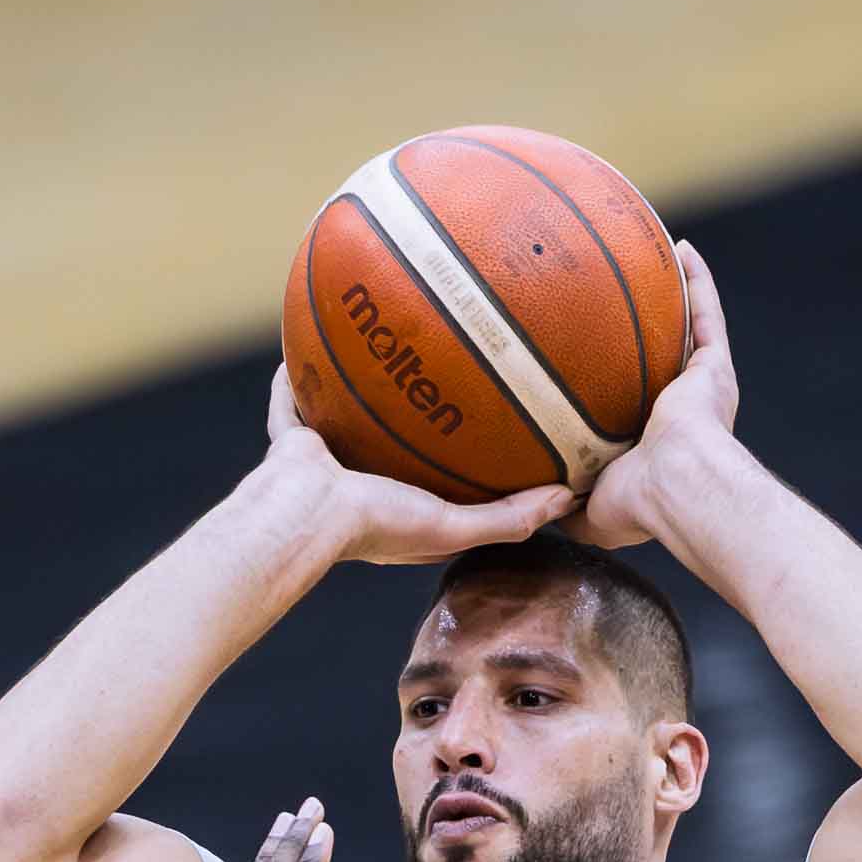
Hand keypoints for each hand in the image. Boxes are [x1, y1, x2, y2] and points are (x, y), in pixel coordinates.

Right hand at [265, 365, 574, 567]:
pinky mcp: (292, 440)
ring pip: (344, 412)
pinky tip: (310, 334)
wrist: (308, 515)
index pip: (440, 474)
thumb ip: (509, 518)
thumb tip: (569, 498)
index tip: (498, 420)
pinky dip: (295, 376)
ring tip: (382, 342)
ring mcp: (325, 458)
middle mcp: (362, 480)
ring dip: (360, 383)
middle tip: (445, 367)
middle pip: (393, 434)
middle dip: (415, 405)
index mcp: (399, 505)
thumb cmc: (379, 525)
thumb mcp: (455, 526)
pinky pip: (292, 398)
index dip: (466, 451)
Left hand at [563, 242, 740, 552]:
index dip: (615, 385)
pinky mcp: (714, 369)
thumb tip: (536, 503)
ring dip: (673, 296)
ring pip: (685, 330)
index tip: (591, 358)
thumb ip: (563, 504)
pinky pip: (707, 314)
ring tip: (652, 257)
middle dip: (643, 334)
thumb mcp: (587, 512)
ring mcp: (698, 387)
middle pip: (657, 360)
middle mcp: (677, 410)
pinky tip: (681, 250)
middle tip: (615, 302)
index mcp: (651, 442)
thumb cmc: (637, 507)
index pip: (629, 405)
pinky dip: (698, 282)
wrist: (677, 489)